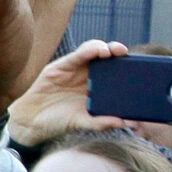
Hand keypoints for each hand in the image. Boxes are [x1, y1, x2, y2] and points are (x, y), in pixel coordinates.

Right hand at [7, 40, 127, 145]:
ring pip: (93, 52)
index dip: (126, 68)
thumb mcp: (82, 122)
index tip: (138, 70)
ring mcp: (75, 69)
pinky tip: (97, 51)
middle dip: (117, 53)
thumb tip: (124, 122)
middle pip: (107, 59)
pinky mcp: (62, 65)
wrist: (32, 120)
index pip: (115, 73)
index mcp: (96, 89)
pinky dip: (88, 50)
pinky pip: (78, 55)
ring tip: (111, 52)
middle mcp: (88, 76)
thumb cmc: (58, 122)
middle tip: (125, 53)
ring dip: (104, 48)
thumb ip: (101, 122)